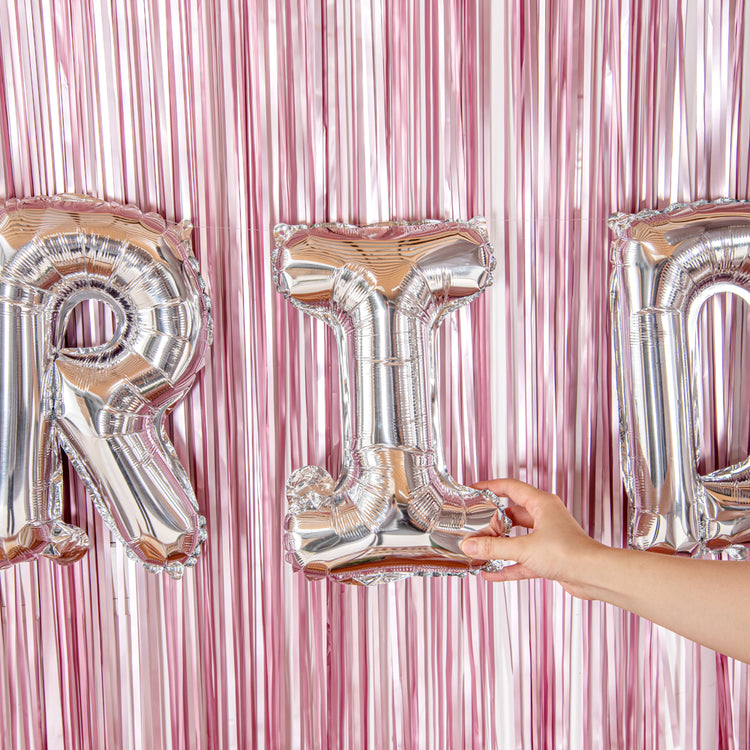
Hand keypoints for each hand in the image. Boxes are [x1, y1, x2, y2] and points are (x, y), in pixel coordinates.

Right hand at [461, 478, 605, 598]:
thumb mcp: (525, 548)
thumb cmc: (571, 553)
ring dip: (499, 546)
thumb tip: (471, 545)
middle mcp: (546, 517)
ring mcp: (548, 538)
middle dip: (493, 523)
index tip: (475, 490)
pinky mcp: (549, 558)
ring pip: (517, 538)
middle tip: (476, 529)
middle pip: (512, 515)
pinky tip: (492, 573)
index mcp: (542, 504)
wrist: (595, 576)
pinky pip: (522, 559)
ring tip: (481, 550)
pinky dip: (507, 565)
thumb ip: (494, 548)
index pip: (511, 487)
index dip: (490, 487)